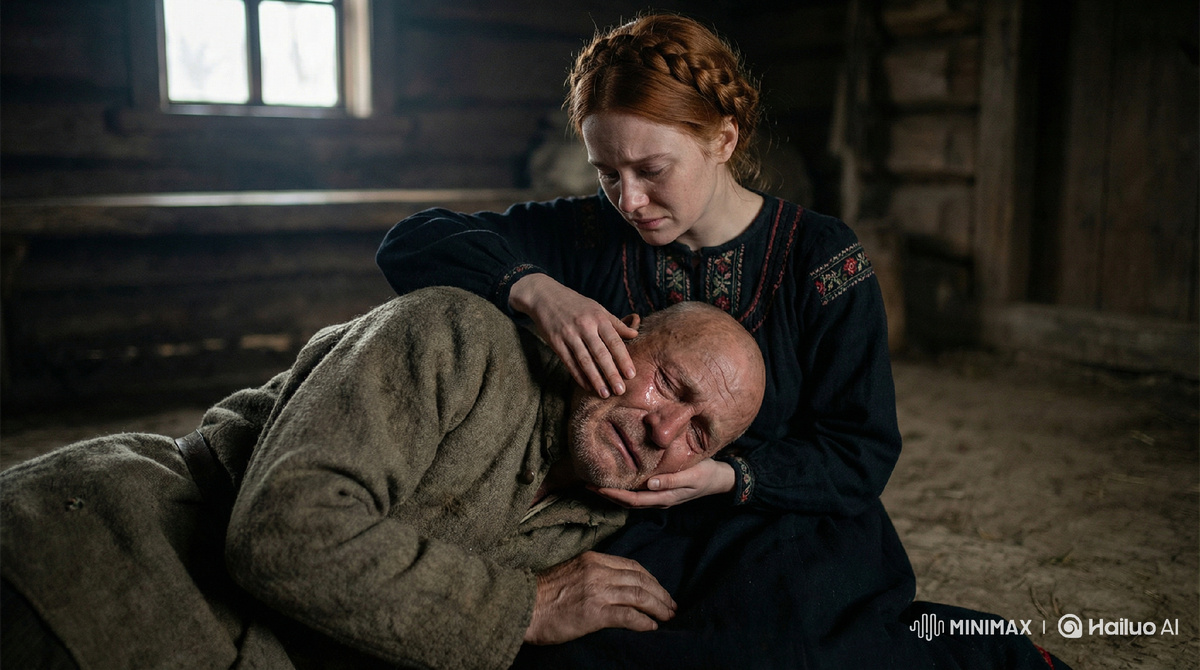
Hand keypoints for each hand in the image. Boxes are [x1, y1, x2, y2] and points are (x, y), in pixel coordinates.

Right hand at [509, 274, 637, 397]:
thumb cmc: (575, 304)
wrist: (545, 296)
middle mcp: (584, 326)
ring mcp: (569, 335)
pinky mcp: (555, 342)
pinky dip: (578, 376)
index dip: (623, 359)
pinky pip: (569, 362)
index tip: (631, 375)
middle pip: (600, 354)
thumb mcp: (597, 308)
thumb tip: (635, 334)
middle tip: (620, 390)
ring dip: (595, 379)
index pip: (614, 341)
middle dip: (611, 373)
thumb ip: (615, 323)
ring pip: (584, 361)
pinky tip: (587, 386)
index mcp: (598, 318)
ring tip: (605, 394)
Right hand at [524, 552, 675, 644]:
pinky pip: (628, 616)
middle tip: (671, 606)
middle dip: (660, 593)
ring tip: (667, 616)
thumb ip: (593, 575)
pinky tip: (651, 627)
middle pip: (640, 579)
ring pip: (639, 595)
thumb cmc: (542, 596)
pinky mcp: (595, 613)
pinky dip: (643, 621)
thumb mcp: (571, 573)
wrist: (521, 607)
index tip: (659, 590)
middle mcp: (597, 571)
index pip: (632, 565)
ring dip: (657, 607)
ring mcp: (597, 591)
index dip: (650, 579)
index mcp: (593, 559)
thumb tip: (615, 587)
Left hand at [591, 459, 735, 507]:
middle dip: (608, 495)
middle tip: (587, 485)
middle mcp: (659, 500)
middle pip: (628, 502)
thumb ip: (672, 480)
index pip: (633, 500)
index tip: (597, 487)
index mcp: (664, 498)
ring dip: (613, 493)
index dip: (614, 495)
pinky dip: (624, 489)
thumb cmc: (706, 474)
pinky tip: (617, 481)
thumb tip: (649, 484)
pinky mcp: (661, 490)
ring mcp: (660, 497)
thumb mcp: (692, 476)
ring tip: (596, 484)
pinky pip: (638, 493)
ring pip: (632, 499)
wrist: (719, 478)